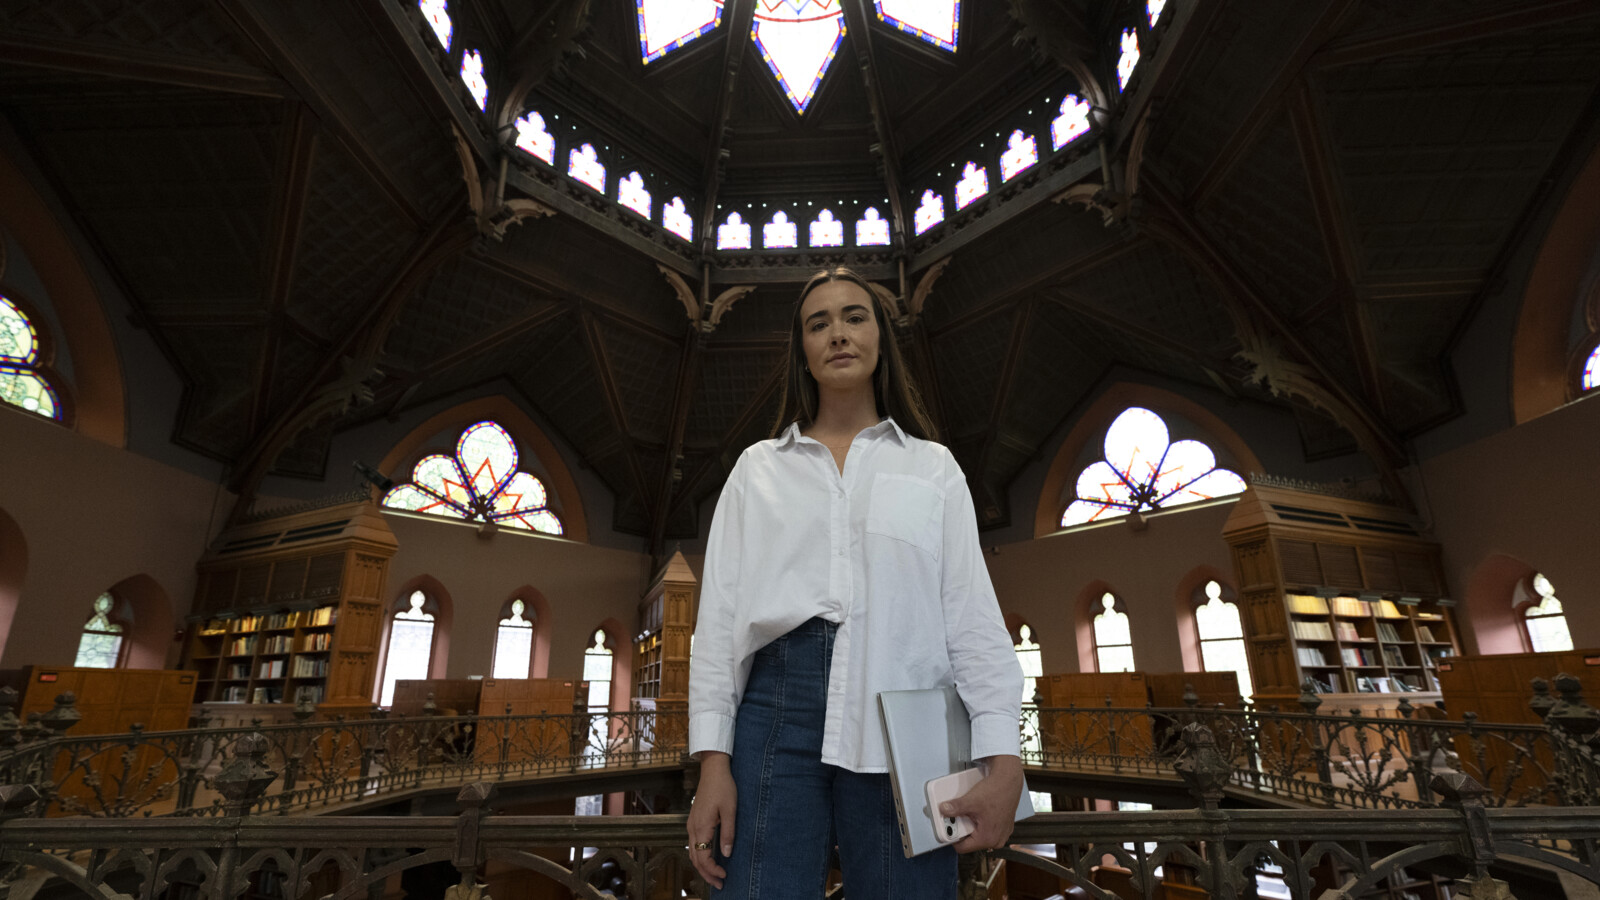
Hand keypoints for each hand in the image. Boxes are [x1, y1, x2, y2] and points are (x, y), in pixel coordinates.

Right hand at [687, 752, 736, 888]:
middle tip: (720, 884)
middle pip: (695, 859)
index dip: (713, 870)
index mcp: (701, 826)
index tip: (724, 876)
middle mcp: (692, 828)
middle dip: (707, 874)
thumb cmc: (723, 787)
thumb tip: (726, 854)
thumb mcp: (730, 810)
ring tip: (715, 876)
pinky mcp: (694, 821)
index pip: (703, 857)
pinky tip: (709, 859)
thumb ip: (728, 833)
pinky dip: (700, 856)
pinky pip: (693, 844)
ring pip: (692, 853)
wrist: (713, 770)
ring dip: (703, 867)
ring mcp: (691, 824)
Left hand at [941, 755, 1022, 853]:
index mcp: (988, 839)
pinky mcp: (1003, 826)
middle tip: (959, 816)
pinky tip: (979, 811)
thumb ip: (955, 808)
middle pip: (970, 841)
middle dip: (962, 829)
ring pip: (978, 834)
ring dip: (972, 825)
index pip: (962, 848)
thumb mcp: (971, 801)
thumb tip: (943, 810)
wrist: (1009, 780)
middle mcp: (996, 840)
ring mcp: (1001, 834)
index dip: (952, 837)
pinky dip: (981, 822)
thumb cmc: (996, 792)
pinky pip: (986, 829)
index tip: (947, 827)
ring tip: (971, 812)